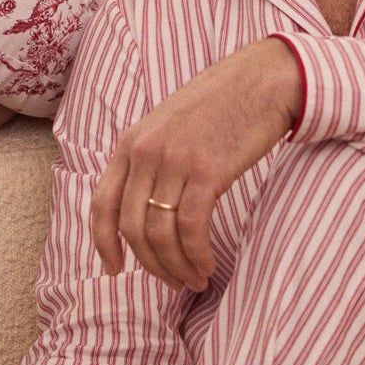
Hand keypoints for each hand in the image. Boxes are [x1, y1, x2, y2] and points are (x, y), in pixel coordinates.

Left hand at [91, 38, 303, 288]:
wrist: (262, 80)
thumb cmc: (220, 106)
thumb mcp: (168, 126)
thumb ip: (150, 160)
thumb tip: (145, 209)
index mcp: (131, 142)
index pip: (102, 203)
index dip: (103, 243)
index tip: (113, 270)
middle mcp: (146, 152)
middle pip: (132, 227)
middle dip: (150, 264)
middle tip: (171, 283)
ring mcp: (175, 161)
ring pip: (161, 233)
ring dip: (176, 266)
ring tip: (194, 281)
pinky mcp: (208, 171)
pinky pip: (192, 228)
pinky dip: (196, 256)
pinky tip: (206, 267)